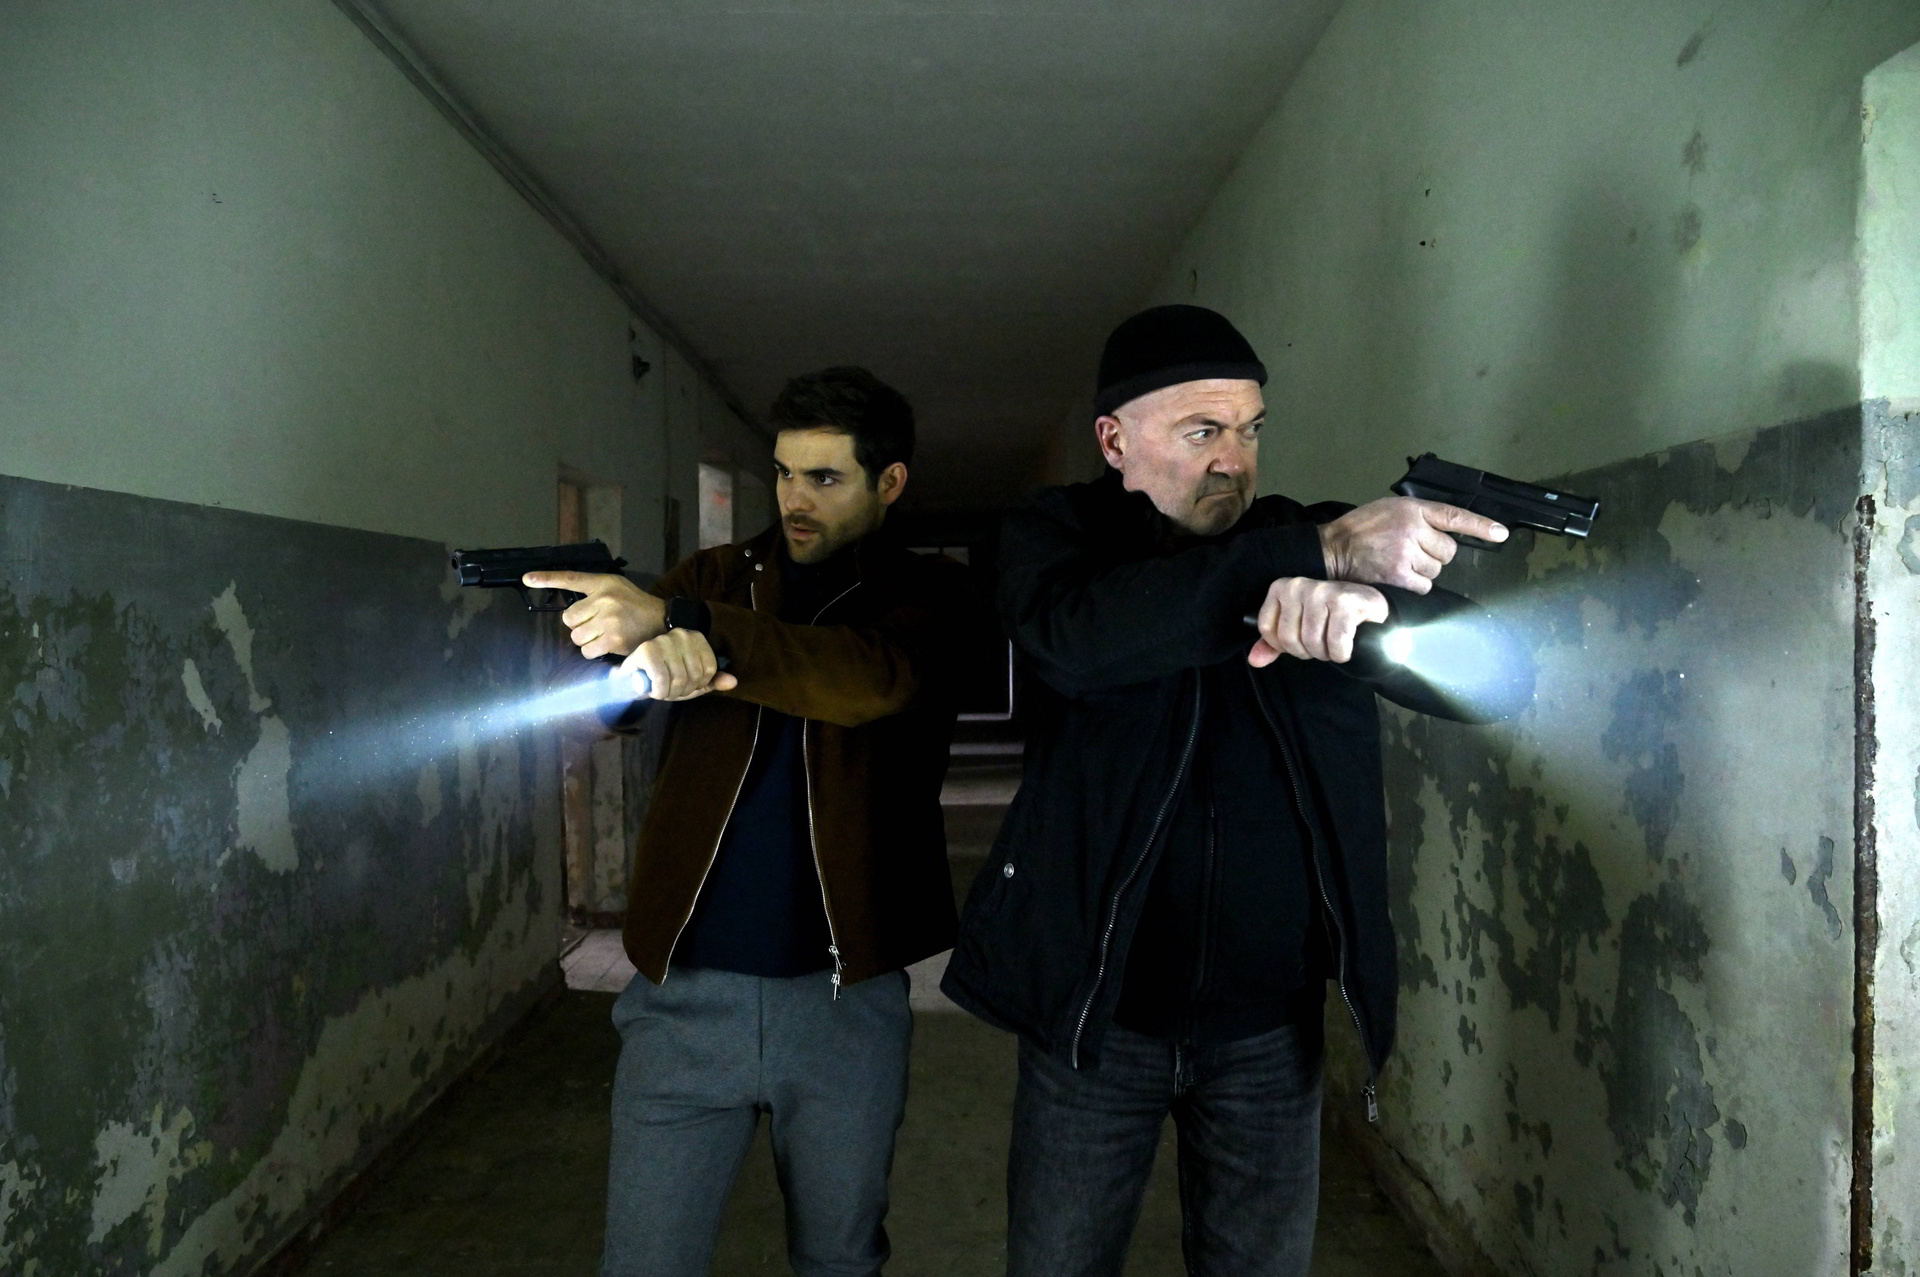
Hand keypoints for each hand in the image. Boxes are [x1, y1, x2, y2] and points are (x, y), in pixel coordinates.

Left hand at [523, 571, 665, 658]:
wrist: (662, 620)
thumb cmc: (634, 604)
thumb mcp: (615, 587)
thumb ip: (593, 593)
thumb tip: (568, 614)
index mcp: (603, 584)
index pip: (570, 579)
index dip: (546, 578)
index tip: (526, 578)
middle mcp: (604, 600)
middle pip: (569, 619)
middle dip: (579, 625)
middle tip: (596, 624)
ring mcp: (609, 621)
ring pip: (577, 637)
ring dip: (586, 640)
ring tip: (603, 634)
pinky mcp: (613, 640)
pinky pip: (588, 651)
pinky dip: (593, 651)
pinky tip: (607, 645)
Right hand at [619, 629, 737, 701]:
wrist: (631, 678)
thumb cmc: (665, 678)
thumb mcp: (692, 682)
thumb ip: (713, 681)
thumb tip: (733, 682)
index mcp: (696, 638)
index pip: (710, 670)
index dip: (698, 685)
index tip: (685, 685)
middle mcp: (681, 635)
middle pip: (695, 676)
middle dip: (682, 691)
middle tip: (670, 690)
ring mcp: (664, 640)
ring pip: (679, 679)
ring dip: (669, 693)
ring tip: (661, 689)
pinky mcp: (647, 650)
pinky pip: (661, 679)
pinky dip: (658, 691)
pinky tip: (652, 689)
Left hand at [1248, 578, 1389, 666]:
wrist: (1372, 610)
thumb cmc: (1330, 618)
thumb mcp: (1297, 627)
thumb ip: (1274, 643)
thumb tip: (1253, 660)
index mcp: (1282, 587)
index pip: (1267, 629)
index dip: (1283, 646)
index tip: (1301, 642)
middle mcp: (1298, 585)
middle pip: (1289, 639)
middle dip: (1307, 652)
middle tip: (1322, 646)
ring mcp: (1322, 591)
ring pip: (1312, 643)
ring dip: (1326, 654)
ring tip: (1334, 645)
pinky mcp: (1346, 602)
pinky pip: (1335, 643)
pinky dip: (1341, 654)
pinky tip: (1347, 647)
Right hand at [1317, 498, 1507, 592]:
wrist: (1331, 549)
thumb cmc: (1360, 529)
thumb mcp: (1390, 510)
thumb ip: (1418, 518)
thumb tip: (1447, 536)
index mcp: (1413, 509)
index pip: (1454, 516)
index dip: (1481, 526)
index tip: (1501, 534)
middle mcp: (1412, 529)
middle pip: (1448, 551)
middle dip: (1434, 555)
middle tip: (1409, 552)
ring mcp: (1406, 554)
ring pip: (1436, 571)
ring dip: (1422, 572)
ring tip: (1397, 564)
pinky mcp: (1398, 576)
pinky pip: (1424, 586)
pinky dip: (1414, 586)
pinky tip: (1397, 578)